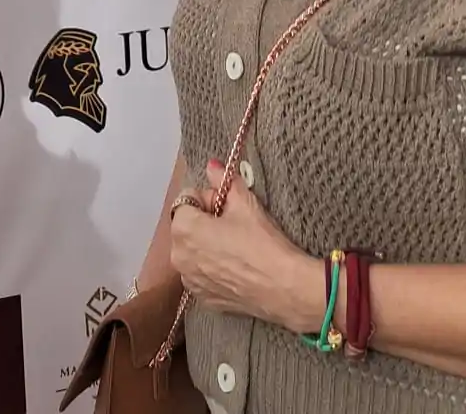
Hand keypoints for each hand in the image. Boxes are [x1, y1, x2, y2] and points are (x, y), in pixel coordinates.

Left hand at [169, 160, 324, 334]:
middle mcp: (178, 256)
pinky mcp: (204, 300)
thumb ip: (223, 180)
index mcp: (183, 228)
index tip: (228, 206)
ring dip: (207, 245)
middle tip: (234, 225)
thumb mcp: (244, 203)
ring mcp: (190, 281)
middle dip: (205, 221)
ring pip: (193, 251)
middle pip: (187, 226)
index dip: (209, 198)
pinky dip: (213, 269)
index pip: (188, 199)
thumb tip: (211, 165)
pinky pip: (202, 275)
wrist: (286, 289)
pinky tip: (236, 269)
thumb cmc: (263, 242)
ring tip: (236, 248)